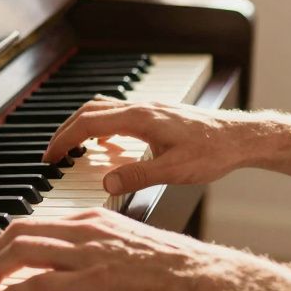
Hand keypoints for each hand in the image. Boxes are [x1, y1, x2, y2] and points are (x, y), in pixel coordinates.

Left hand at [0, 207, 227, 290]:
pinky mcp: (90, 282)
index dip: (9, 238)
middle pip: (20, 231)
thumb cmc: (172, 265)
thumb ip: (100, 245)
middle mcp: (84, 230)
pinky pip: (39, 284)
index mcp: (94, 218)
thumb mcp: (128, 242)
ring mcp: (85, 255)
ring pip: (22, 252)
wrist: (196, 277)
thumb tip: (81, 262)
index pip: (38, 220)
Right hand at [44, 98, 262, 194]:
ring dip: (82, 124)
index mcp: (140, 118)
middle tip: (53, 153)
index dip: (64, 139)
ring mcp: (150, 108)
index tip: (50, 156)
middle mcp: (142, 107)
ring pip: (104, 108)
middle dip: (66, 130)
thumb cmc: (213, 152)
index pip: (88, 123)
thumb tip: (106, 183)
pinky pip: (119, 113)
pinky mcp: (158, 114)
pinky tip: (107, 143)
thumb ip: (138, 176)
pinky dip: (102, 124)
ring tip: (72, 147)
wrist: (241, 138)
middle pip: (90, 110)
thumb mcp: (175, 171)